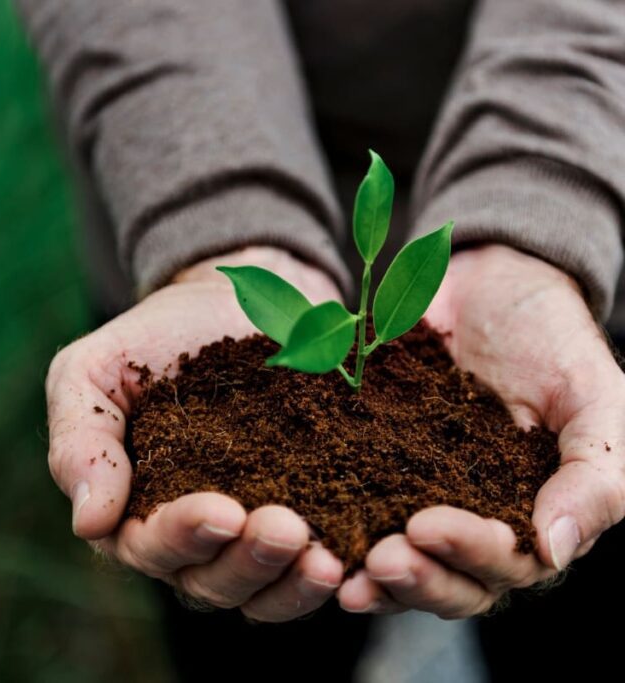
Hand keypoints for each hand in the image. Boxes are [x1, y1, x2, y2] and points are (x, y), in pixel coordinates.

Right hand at [46, 247, 346, 620]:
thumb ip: (80, 441)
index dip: (183, 536)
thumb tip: (89, 523)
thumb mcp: (91, 373)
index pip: (149, 546)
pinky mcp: (305, 518)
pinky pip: (311, 569)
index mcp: (132, 512)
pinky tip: (354, 560)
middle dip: (247, 562)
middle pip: (211, 582)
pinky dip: (329, 574)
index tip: (222, 510)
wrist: (230, 302)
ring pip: (264, 591)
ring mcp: (248, 536)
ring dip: (292, 583)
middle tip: (286, 529)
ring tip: (325, 559)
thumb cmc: (149, 340)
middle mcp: (191, 540)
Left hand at [337, 244, 624, 617]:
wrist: (486, 285)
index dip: (468, 554)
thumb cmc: (553, 341)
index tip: (426, 526)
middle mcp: (471, 524)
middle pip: (446, 582)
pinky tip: (305, 531)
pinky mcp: (367, 471)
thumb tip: (554, 550)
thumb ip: (597, 475)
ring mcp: (415, 500)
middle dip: (414, 578)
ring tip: (340, 568)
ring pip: (397, 563)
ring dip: (371, 575)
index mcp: (530, 519)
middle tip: (378, 558)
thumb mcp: (596, 397)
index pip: (505, 564)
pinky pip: (348, 510)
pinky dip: (331, 528)